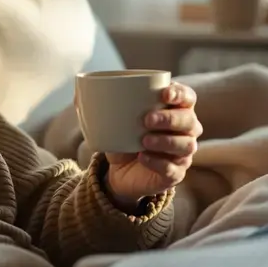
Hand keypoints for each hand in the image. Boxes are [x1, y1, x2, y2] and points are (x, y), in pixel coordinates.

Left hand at [104, 81, 201, 211]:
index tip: (163, 94)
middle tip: (147, 119)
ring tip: (143, 140)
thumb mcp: (109, 119)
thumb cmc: (121, 137)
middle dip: (170, 118)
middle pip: (189, 121)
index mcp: (174, 110)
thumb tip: (78, 92)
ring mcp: (182, 153)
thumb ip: (97, 103)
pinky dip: (159, 162)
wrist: (118, 171)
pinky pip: (174, 169)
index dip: (180, 94)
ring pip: (187, 145)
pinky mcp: (175, 174)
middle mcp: (185, 131)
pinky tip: (143, 157)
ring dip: (166, 141)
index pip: (188, 97)